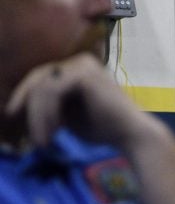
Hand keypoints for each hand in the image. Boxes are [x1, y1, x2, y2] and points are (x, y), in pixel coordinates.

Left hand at [4, 53, 150, 149]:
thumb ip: (53, 107)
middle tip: (24, 130)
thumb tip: (24, 108)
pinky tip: (51, 133)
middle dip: (26, 106)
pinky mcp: (83, 75)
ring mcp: (82, 65)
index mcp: (79, 69)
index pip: (43, 78)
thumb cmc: (106, 129)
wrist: (133, 135)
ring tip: (42, 141)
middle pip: (39, 79)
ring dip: (37, 118)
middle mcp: (81, 61)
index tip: (13, 116)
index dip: (25, 96)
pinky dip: (46, 115)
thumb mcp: (71, 115)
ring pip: (42, 88)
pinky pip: (52, 93)